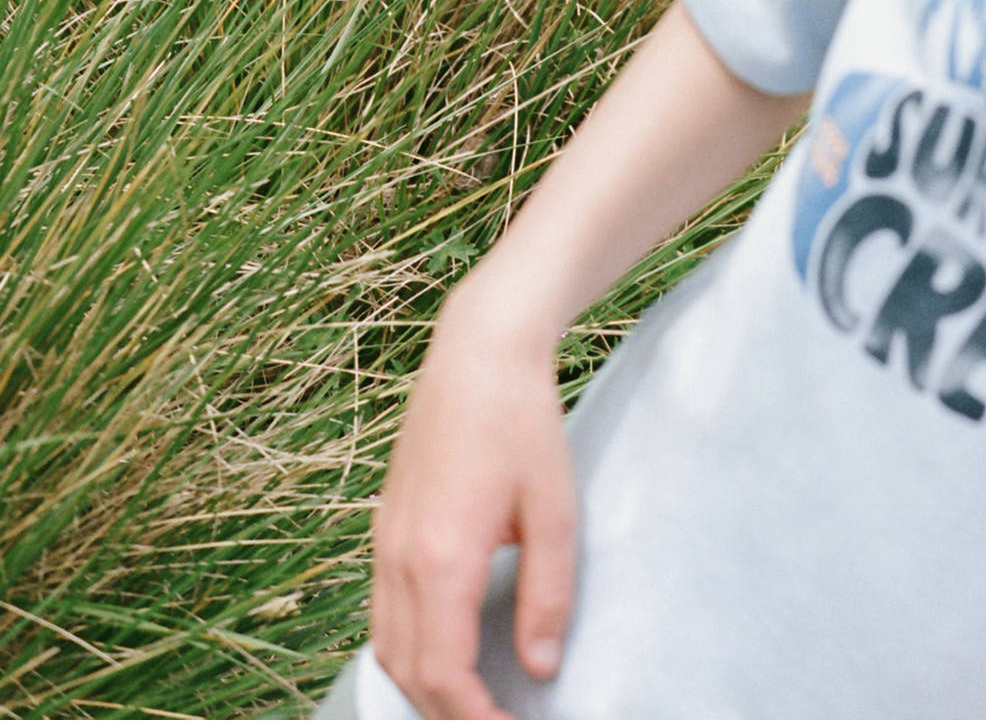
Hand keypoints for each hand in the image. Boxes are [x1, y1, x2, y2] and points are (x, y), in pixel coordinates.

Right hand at [370, 298, 576, 719]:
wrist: (478, 352)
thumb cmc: (523, 424)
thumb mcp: (554, 510)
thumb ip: (547, 594)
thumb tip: (542, 667)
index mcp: (442, 559)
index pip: (444, 674)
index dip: (473, 720)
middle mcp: (400, 558)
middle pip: (408, 672)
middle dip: (448, 714)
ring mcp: (385, 542)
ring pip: (386, 647)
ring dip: (422, 686)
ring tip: (470, 704)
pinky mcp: (385, 527)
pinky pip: (382, 612)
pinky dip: (406, 649)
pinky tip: (441, 651)